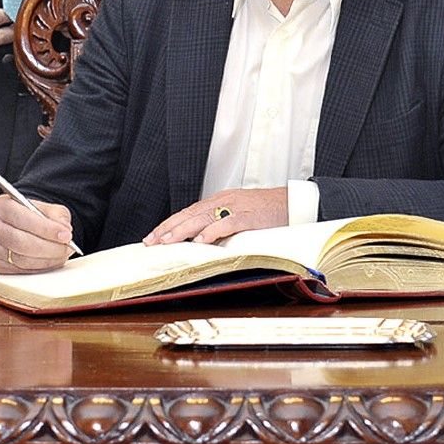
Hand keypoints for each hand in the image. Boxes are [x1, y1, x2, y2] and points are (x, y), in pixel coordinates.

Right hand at [0, 195, 74, 274]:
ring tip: (62, 253)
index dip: (46, 229)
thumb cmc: (28, 215)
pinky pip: (23, 272)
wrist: (12, 225)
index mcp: (2, 207)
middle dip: (49, 247)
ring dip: (47, 260)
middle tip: (67, 247)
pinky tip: (52, 260)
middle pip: (21, 243)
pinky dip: (42, 268)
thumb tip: (64, 231)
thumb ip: (56, 215)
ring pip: (22, 260)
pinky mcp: (0, 266)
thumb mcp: (43, 207)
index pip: (24, 219)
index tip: (66, 235)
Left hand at [144, 187, 287, 245]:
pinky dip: (213, 231)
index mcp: (219, 201)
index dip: (168, 224)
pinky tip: (200, 240)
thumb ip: (219, 223)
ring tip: (167, 241)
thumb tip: (199, 240)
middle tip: (151, 242)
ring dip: (182, 230)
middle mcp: (223, 201)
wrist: (292, 202)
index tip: (152, 237)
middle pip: (189, 214)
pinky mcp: (249, 216)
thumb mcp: (238, 213)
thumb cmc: (267, 211)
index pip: (187, 212)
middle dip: (168, 228)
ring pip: (202, 218)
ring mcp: (235, 207)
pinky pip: (227, 223)